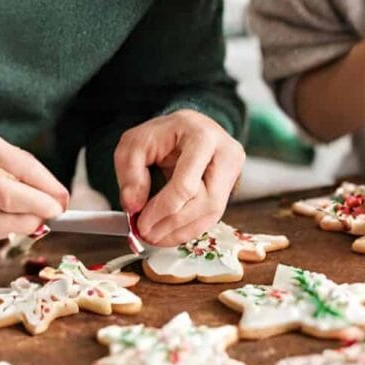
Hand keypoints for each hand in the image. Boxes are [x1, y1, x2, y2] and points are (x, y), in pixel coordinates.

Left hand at [114, 110, 244, 246]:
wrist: (186, 127)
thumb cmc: (162, 133)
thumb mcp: (135, 143)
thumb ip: (130, 172)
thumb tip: (133, 206)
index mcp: (201, 136)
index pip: (187, 184)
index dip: (164, 209)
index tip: (142, 223)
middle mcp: (225, 153)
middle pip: (205, 202)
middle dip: (173, 224)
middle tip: (147, 234)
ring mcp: (233, 171)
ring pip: (212, 213)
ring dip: (181, 231)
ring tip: (155, 237)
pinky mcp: (231, 186)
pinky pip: (213, 215)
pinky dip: (189, 229)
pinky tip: (169, 234)